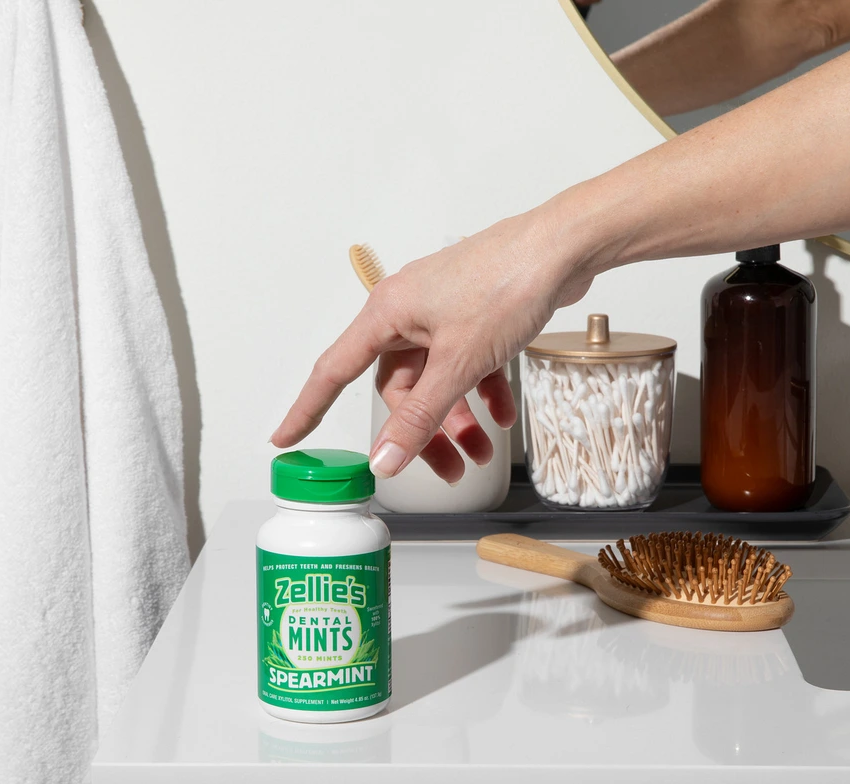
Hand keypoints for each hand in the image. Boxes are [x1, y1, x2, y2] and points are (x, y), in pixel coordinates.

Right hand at [270, 205, 596, 480]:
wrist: (565, 247)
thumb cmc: (508, 281)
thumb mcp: (460, 362)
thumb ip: (421, 416)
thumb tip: (385, 458)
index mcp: (388, 313)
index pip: (334, 371)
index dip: (307, 408)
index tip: (285, 438)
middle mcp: (409, 310)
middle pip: (399, 387)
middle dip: (422, 432)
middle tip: (448, 469)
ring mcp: (443, 311)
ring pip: (436, 380)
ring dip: (457, 419)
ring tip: (482, 452)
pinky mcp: (474, 314)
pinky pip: (465, 363)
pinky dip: (481, 391)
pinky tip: (503, 414)